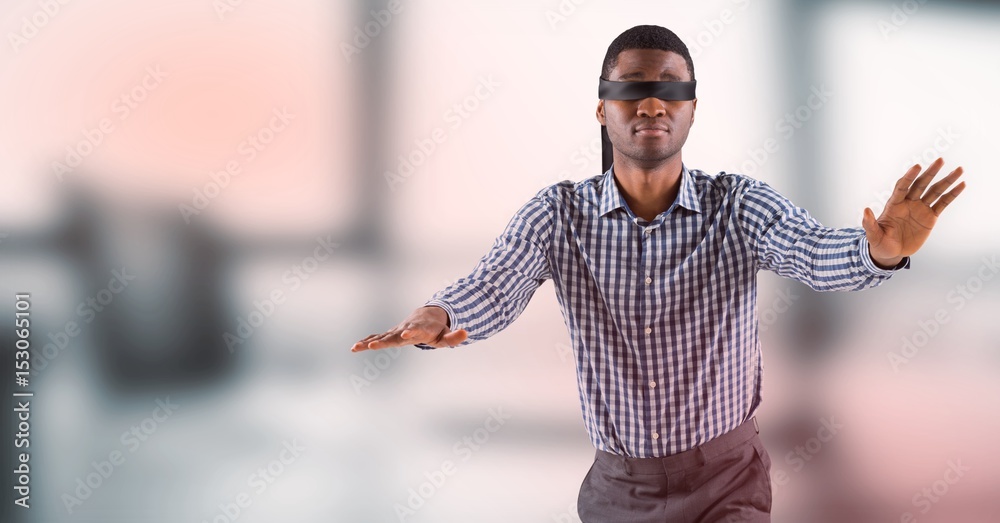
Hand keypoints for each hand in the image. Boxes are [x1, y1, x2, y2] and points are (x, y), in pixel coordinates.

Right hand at [350, 306, 467, 351]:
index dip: (411, 333)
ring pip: (382, 337)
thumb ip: (455, 337)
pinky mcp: (390, 334)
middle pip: (394, 336)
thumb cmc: (437, 329)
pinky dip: (367, 341)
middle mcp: (405, 330)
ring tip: (356, 348)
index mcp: (419, 330)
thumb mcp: (447, 335)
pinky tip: (355, 347)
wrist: (426, 317)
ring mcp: (396, 332)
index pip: (415, 332)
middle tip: (374, 346)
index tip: (405, 335)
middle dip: (384, 341)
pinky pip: (377, 337)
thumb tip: (466, 333)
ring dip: (369, 342)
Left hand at [862, 157, 965, 266]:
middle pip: (920, 184)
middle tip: (940, 160)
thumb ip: (869, 224)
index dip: (909, 177)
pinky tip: (961, 184)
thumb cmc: (880, 243)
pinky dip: (952, 194)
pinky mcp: (930, 216)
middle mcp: (908, 203)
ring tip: (959, 169)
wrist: (892, 252)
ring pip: (935, 191)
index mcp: (894, 205)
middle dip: (930, 173)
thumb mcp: (873, 236)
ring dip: (946, 181)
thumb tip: (866, 210)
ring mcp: (920, 208)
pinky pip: (943, 203)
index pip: (902, 187)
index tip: (916, 166)